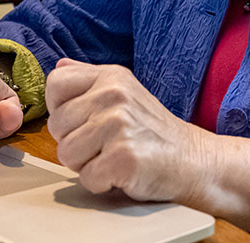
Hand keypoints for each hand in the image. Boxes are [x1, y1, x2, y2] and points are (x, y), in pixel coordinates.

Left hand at [45, 58, 211, 202]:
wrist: (193, 160)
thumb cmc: (153, 131)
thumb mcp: (125, 91)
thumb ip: (89, 78)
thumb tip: (59, 67)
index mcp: (111, 76)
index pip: (55, 84)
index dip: (62, 109)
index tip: (84, 120)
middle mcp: (114, 95)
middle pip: (57, 125)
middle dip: (75, 142)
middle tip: (107, 143)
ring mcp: (119, 125)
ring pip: (66, 154)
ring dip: (87, 165)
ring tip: (114, 156)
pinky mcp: (124, 158)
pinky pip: (86, 178)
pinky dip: (102, 183)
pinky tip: (122, 172)